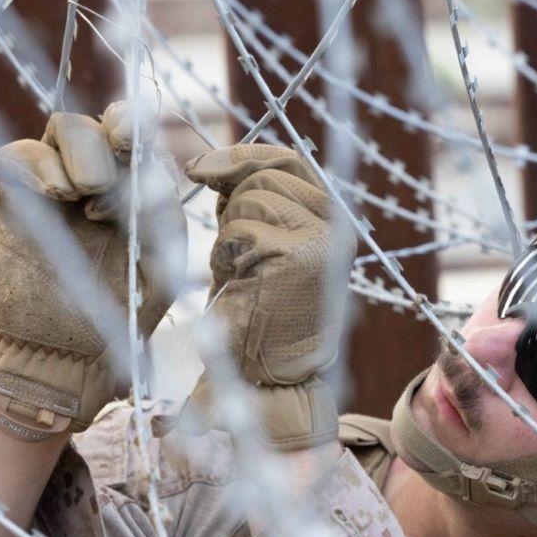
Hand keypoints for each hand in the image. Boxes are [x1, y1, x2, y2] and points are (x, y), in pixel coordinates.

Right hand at [0, 101, 185, 438]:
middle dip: (105, 141)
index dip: (133, 125)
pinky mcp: (12, 198)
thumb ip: (160, 211)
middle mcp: (96, 177)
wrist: (69, 351)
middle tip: (103, 184)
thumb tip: (144, 166)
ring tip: (80, 196)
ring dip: (78, 153)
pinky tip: (52, 194)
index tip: (131, 145)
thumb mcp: (161, 261)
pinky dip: (34, 164)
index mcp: (137, 188)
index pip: (136, 132)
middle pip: (98, 121)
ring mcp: (53, 183)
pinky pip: (14, 156)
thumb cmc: (122, 310)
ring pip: (62, 127)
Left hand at [174, 144, 355, 449]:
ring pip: (251, 199)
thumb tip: (220, 165)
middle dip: (232, 200)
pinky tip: (239, 286)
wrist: (270, 381)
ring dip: (229, 234)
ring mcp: (322, 241)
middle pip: (268, 172)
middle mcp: (336, 228)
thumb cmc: (258, 319)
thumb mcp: (261, 248)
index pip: (289, 160)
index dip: (242, 155)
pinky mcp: (299, 256)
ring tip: (241, 276)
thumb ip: (255, 206)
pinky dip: (226, 256)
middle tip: (230, 246)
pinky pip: (241, 229)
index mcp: (333, 223)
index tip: (199, 170)